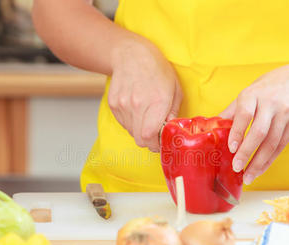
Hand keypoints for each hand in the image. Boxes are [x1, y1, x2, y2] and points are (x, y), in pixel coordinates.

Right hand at [108, 36, 182, 151]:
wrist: (132, 55)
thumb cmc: (157, 70)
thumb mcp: (175, 90)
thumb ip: (174, 113)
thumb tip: (171, 132)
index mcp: (157, 101)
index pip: (150, 136)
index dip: (156, 145)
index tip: (161, 143)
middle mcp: (138, 104)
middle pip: (140, 140)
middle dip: (149, 141)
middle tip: (155, 134)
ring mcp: (123, 105)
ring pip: (132, 133)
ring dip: (140, 130)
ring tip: (146, 115)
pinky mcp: (113, 104)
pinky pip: (124, 123)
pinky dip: (131, 122)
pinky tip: (136, 109)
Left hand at [220, 63, 288, 184]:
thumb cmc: (265, 90)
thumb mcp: (246, 95)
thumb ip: (231, 113)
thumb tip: (210, 130)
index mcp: (253, 95)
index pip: (245, 114)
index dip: (237, 132)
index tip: (231, 148)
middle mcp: (271, 103)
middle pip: (259, 132)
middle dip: (247, 152)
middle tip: (236, 167)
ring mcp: (285, 114)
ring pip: (272, 142)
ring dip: (259, 162)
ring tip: (248, 177)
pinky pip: (281, 146)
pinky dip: (269, 160)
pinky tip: (259, 170)